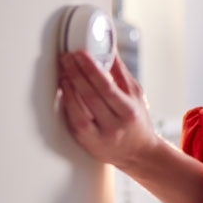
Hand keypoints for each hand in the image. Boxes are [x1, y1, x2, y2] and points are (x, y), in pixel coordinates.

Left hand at [58, 50, 158, 168]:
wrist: (138, 152)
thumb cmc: (137, 121)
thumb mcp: (136, 96)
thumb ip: (121, 73)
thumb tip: (109, 49)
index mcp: (128, 111)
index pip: (106, 88)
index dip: (91, 70)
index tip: (80, 54)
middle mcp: (115, 126)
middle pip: (90, 96)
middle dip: (76, 73)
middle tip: (67, 58)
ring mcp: (100, 136)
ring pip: (79, 108)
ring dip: (68, 87)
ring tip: (64, 70)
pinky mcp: (88, 143)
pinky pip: (73, 120)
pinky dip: (68, 103)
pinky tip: (65, 90)